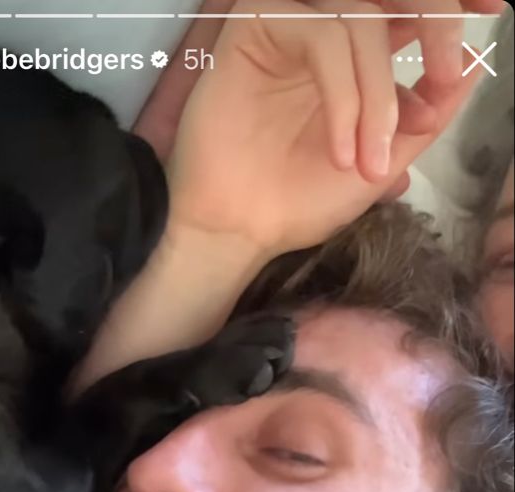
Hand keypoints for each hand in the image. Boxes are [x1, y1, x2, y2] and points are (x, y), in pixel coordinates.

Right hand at [165, 0, 501, 254]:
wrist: (240, 230)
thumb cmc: (300, 197)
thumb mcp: (384, 158)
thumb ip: (427, 113)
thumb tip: (469, 64)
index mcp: (363, 48)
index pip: (412, 4)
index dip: (453, 1)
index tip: (494, 4)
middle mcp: (329, 24)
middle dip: (434, 18)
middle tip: (444, 72)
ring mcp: (293, 19)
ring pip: (362, 19)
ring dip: (376, 98)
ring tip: (366, 163)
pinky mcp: (257, 22)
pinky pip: (323, 35)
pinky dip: (344, 97)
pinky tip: (339, 150)